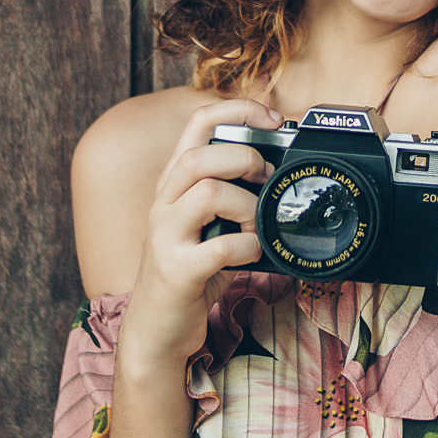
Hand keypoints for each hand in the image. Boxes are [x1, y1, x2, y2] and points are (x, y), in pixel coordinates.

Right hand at [123, 98, 283, 366]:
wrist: (157, 328)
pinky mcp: (176, 271)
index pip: (197, 123)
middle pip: (197, 156)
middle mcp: (164, 203)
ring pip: (207, 193)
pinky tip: (253, 253)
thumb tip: (281, 167)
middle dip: (242, 159)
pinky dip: (248, 246)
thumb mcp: (208, 222)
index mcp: (174, 183)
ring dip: (246, 204)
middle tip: (265, 178)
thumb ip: (232, 193)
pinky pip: (220, 247)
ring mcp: (165, 237)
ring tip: (257, 222)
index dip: (237, 109)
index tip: (273, 117)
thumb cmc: (192, 269)